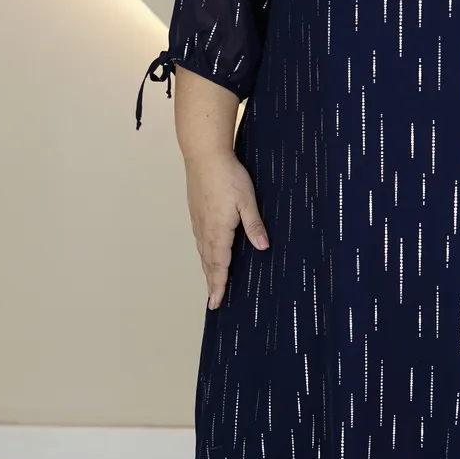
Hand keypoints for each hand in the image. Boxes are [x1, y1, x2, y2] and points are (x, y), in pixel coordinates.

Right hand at [183, 151, 269, 308]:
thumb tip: (263, 248)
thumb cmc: (228, 176)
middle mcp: (205, 229)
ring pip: (203, 251)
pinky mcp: (196, 212)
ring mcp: (199, 221)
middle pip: (208, 262)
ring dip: (207, 269)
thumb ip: (254, 224)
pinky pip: (200, 239)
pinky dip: (203, 253)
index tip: (217, 302)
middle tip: (213, 302)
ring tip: (211, 283)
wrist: (205, 156)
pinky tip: (206, 253)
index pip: (219, 264)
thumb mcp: (247, 200)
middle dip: (212, 282)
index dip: (219, 284)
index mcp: (219, 230)